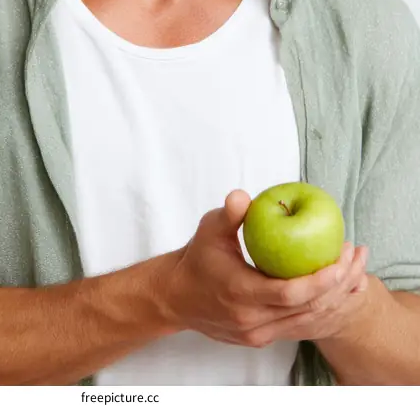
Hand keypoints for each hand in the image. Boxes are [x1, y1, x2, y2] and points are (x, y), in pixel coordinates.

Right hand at [163, 190, 368, 347]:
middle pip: (306, 310)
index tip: (341, 258)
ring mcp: (256, 333)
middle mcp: (250, 320)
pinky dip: (320, 309)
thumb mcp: (209, 229)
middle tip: (356, 258)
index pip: (289, 293)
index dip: (320, 280)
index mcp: (240, 292)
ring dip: (335, 299)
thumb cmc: (197, 256)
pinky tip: (337, 291)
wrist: (177, 296)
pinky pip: (297, 326)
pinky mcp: (260, 338)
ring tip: (357, 273)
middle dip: (338, 286)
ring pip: (306, 322)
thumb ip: (229, 214)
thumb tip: (243, 196)